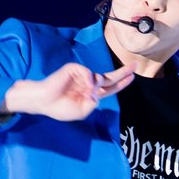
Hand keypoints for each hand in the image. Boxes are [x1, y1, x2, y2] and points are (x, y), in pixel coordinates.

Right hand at [2, 62, 135, 120]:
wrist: (44, 102)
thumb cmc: (60, 108)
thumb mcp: (82, 111)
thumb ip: (93, 103)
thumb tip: (98, 91)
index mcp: (91, 94)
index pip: (110, 87)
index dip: (121, 83)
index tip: (132, 76)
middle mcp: (89, 83)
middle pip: (109, 78)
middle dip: (122, 73)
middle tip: (134, 67)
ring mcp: (82, 76)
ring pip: (99, 78)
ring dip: (96, 87)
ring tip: (85, 93)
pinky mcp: (74, 69)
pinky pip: (88, 73)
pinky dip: (89, 81)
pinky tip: (86, 87)